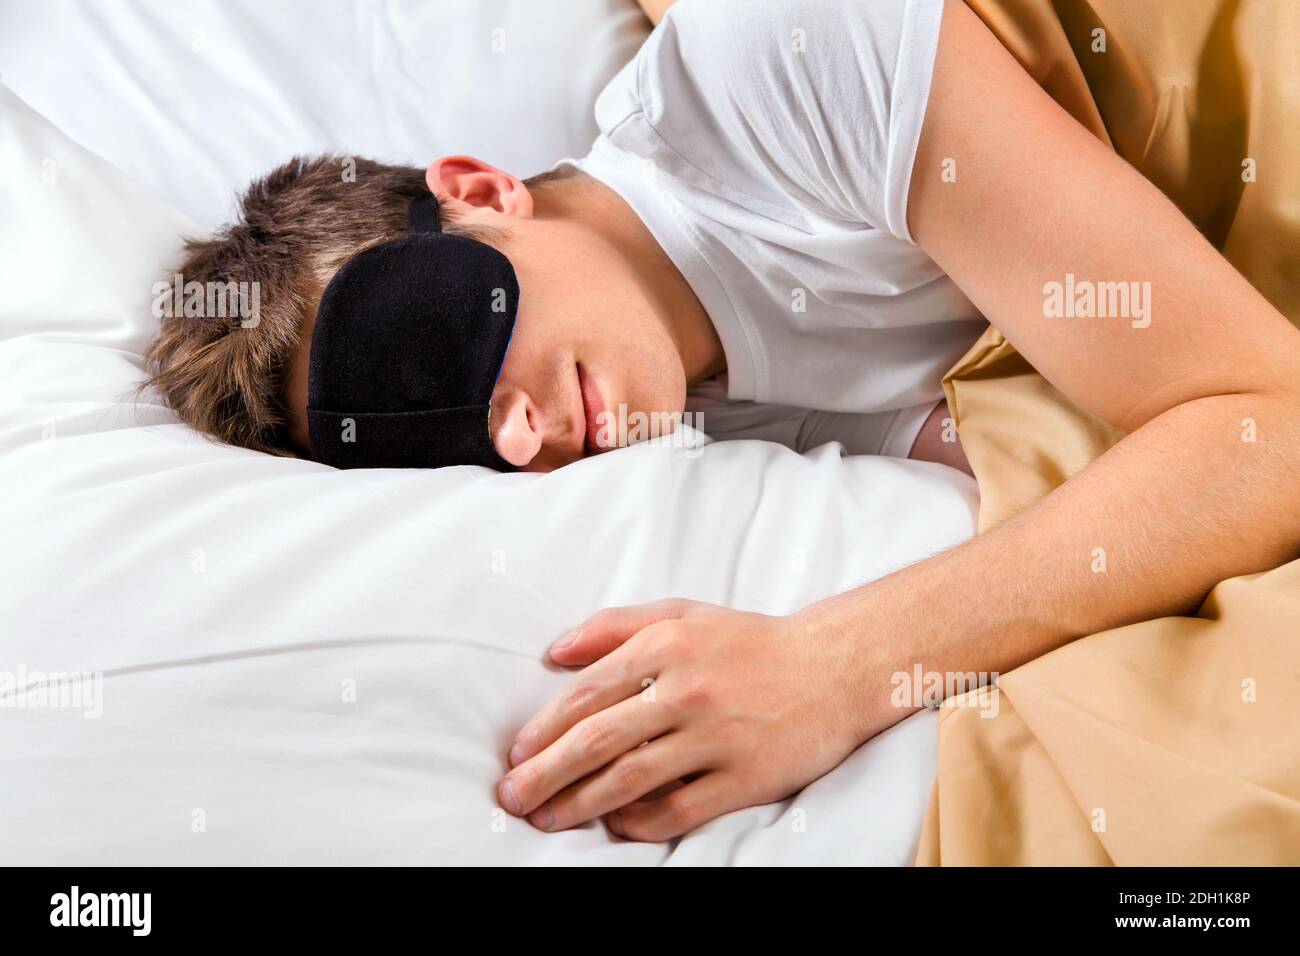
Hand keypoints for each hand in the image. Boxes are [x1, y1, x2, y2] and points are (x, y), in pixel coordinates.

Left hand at [497, 598, 885, 841]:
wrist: (834, 668)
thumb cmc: (749, 641)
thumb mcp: (682, 614)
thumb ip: (614, 626)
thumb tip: (555, 651)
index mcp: (666, 646)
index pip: (586, 694)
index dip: (543, 729)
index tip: (516, 753)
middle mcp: (687, 691)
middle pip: (598, 740)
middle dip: (546, 772)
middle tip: (514, 796)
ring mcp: (717, 737)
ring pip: (631, 779)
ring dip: (580, 803)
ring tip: (547, 818)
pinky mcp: (745, 776)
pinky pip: (680, 808)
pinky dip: (641, 822)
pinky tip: (614, 826)